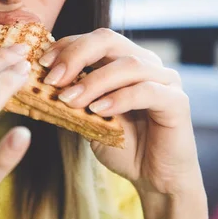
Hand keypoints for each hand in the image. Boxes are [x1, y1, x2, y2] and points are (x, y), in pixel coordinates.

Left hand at [38, 28, 203, 197]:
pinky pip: (146, 91)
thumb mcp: (87, 118)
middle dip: (76, 56)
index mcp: (123, 60)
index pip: (92, 40)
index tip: (42, 65)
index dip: (65, 47)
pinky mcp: (177, 101)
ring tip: (71, 100)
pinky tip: (98, 110)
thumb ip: (71, 98)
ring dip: (93, 81)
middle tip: (53, 78)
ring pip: (127, 65)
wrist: (154, 178)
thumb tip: (40, 83)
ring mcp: (165, 79)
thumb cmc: (122, 145)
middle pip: (108, 40)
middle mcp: (145, 62)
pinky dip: (119, 98)